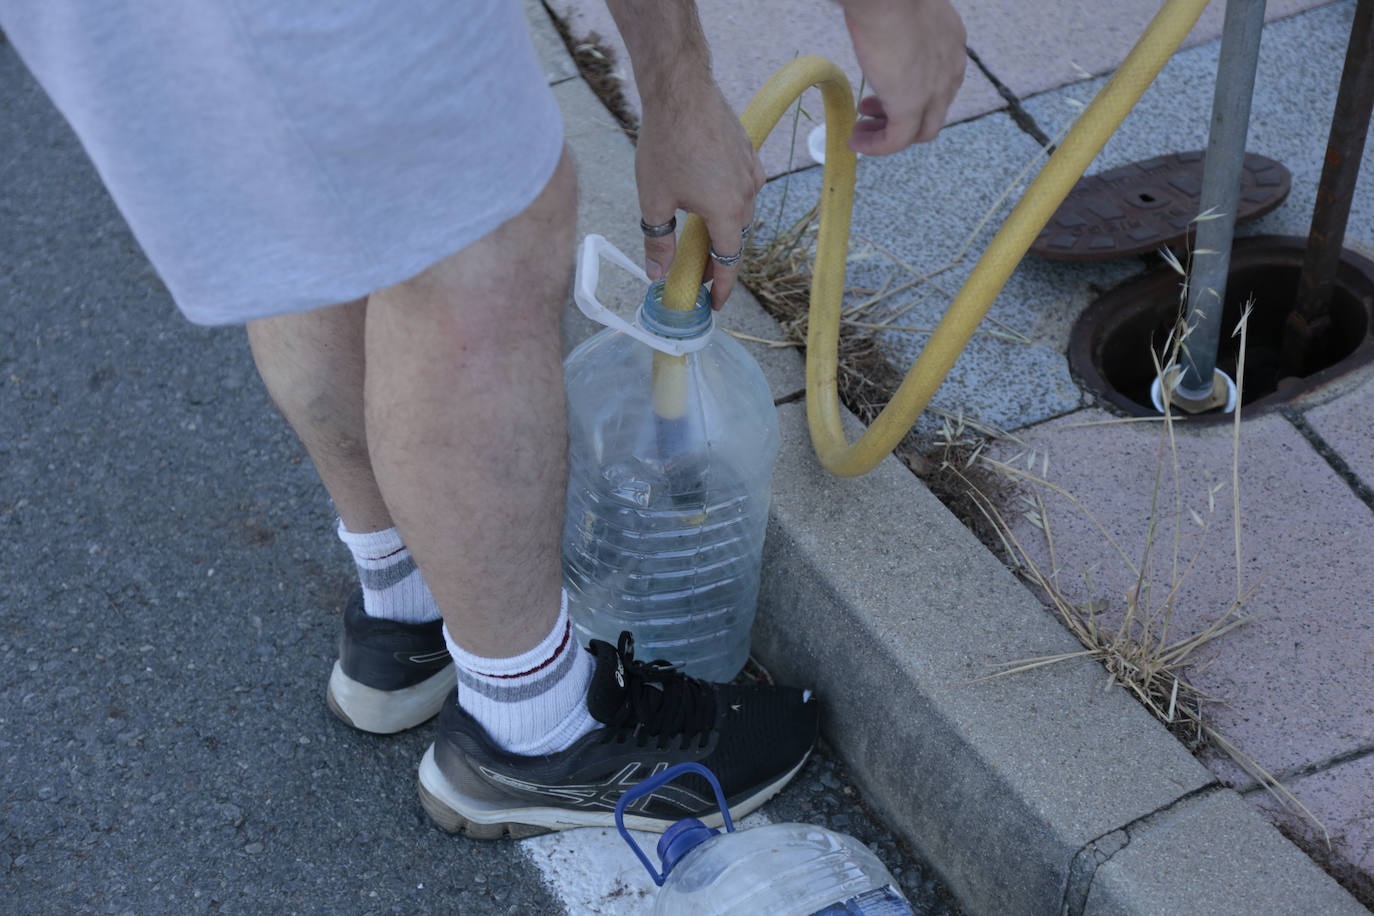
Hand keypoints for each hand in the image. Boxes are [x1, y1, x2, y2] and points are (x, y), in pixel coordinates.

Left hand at [635, 77, 763, 309]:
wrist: (681, 91)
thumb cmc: (666, 143)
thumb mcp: (654, 200)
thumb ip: (658, 241)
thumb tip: (657, 272)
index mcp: (726, 212)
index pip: (729, 262)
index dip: (722, 287)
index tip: (716, 303)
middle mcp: (746, 194)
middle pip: (736, 238)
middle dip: (719, 259)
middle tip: (698, 272)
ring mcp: (751, 170)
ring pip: (741, 211)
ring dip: (723, 227)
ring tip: (701, 235)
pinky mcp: (748, 152)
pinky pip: (743, 185)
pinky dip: (729, 199)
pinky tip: (708, 195)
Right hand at [842, 0, 966, 153]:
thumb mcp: (904, 15)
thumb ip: (900, 31)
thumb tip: (879, 31)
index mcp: (951, 46)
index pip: (938, 84)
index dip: (909, 92)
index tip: (881, 93)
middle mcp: (951, 71)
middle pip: (931, 111)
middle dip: (898, 115)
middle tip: (869, 113)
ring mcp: (934, 92)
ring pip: (918, 131)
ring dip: (887, 135)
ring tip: (859, 132)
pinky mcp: (911, 108)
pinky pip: (896, 140)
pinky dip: (877, 146)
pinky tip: (856, 143)